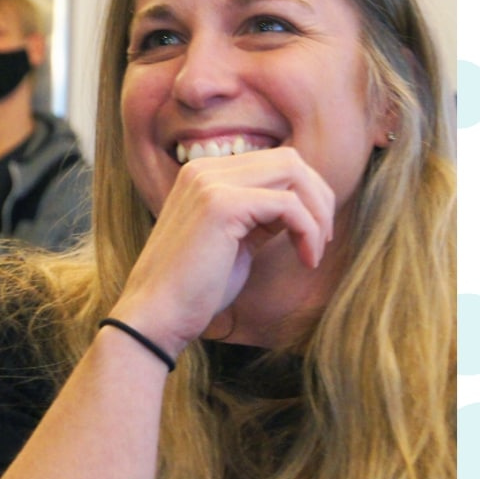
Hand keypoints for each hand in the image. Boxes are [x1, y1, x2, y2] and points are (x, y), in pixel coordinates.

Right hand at [112, 147, 336, 355]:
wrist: (155, 318)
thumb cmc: (196, 289)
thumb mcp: (237, 241)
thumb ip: (262, 215)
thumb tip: (301, 205)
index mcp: (207, 174)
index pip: (276, 161)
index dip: (306, 193)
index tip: (314, 232)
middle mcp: (206, 168)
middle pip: (290, 160)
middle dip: (318, 197)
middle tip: (323, 239)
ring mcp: (211, 182)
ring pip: (293, 175)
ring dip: (316, 214)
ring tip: (315, 250)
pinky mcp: (221, 204)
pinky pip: (288, 204)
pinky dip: (307, 231)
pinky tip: (306, 259)